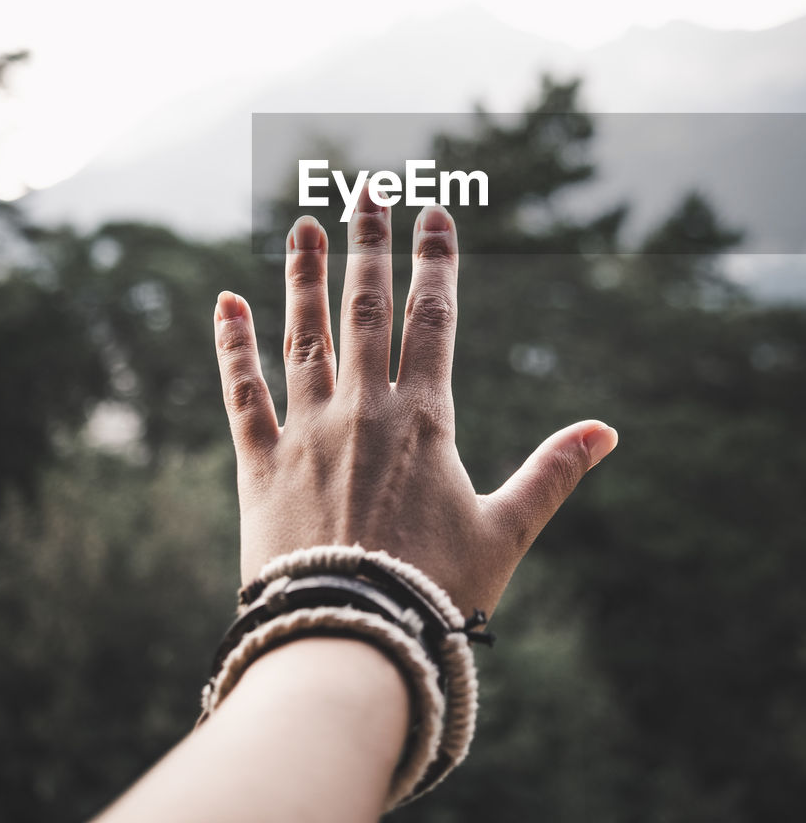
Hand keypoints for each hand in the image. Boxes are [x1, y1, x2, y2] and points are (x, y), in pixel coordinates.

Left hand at [214, 187, 616, 618]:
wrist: (351, 642)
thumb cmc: (436, 593)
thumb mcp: (505, 531)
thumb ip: (552, 473)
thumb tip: (606, 432)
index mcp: (424, 420)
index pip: (433, 318)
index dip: (436, 261)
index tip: (435, 213)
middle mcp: (362, 409)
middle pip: (365, 308)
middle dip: (367, 245)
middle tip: (365, 191)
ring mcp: (306, 431)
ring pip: (303, 334)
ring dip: (302, 275)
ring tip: (301, 224)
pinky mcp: (261, 464)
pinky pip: (242, 392)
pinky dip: (232, 346)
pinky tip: (225, 301)